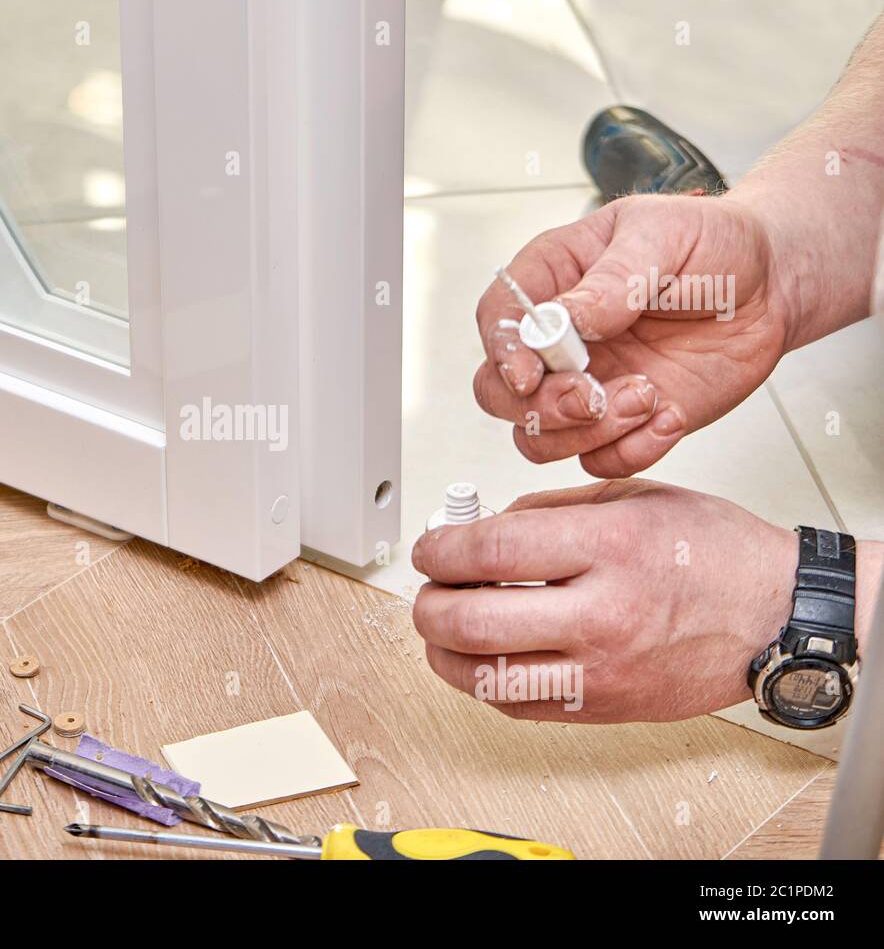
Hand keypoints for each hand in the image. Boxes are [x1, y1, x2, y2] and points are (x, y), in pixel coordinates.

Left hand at [410, 480, 799, 722]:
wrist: (778, 615)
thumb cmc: (715, 553)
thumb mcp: (631, 499)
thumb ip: (547, 510)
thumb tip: (481, 528)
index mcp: (608, 548)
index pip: (490, 552)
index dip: (440, 550)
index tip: (431, 548)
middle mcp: (603, 614)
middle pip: (472, 621)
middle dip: (428, 603)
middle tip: (429, 589)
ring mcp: (603, 670)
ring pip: (485, 677)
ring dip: (443, 652)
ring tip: (443, 626)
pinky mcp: (605, 708)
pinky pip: (518, 706)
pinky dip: (484, 681)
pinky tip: (483, 656)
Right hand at [475, 193, 789, 477]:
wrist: (770, 285)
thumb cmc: (712, 245)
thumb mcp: (664, 235)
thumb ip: (614, 278)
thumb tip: (569, 317)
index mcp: (552, 280)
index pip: (498, 320)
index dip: (502, 350)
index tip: (527, 373)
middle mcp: (558, 342)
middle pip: (500, 393)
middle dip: (538, 406)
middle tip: (591, 396)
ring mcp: (586, 386)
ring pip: (540, 438)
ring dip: (584, 433)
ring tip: (647, 398)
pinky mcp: (623, 422)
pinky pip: (601, 461)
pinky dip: (631, 450)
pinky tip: (671, 416)